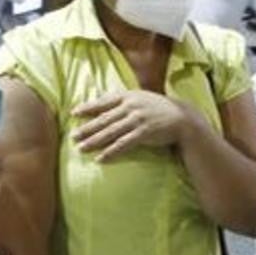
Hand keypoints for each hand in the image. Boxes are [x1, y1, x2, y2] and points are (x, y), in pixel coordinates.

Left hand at [70, 90, 192, 162]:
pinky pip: (123, 144)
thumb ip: (124, 100)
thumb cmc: (159, 109)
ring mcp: (137, 119)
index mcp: (129, 96)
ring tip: (80, 148)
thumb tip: (104, 101)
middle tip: (72, 136)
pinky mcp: (144, 133)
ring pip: (110, 132)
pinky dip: (110, 152)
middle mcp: (131, 106)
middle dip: (86, 128)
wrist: (182, 118)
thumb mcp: (141, 99)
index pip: (104, 101)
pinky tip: (100, 158)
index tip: (74, 113)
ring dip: (94, 141)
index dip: (88, 107)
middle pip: (104, 119)